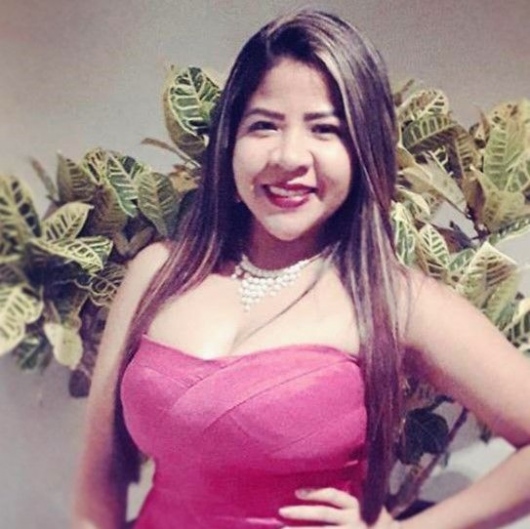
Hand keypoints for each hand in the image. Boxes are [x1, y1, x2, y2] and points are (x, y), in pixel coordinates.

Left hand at [278, 487, 399, 527]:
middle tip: (281, 511)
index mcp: (356, 506)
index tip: (297, 492)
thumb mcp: (371, 501)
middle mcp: (353, 520)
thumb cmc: (379, 518)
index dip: (315, 493)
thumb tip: (350, 463)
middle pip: (323, 515)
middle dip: (301, 513)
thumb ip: (358, 487)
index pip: (332, 496)